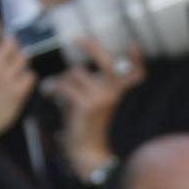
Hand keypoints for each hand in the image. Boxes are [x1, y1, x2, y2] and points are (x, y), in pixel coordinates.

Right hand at [0, 24, 35, 135]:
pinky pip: (30, 75)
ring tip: (14, 66)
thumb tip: (3, 36)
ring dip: (20, 60)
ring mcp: (4, 78)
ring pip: (23, 57)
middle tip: (11, 46)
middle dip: (12, 43)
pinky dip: (27, 76)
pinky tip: (20, 81)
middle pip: (11, 43)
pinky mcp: (16, 92)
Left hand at [41, 39, 142, 180]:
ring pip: (75, 73)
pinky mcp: (86, 105)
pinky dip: (53, 89)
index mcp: (118, 94)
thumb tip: (76, 70)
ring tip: (58, 92)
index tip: (135, 46)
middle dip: (92, 47)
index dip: (137, 61)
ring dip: (62, 80)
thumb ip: (92, 86)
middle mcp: (114, 94)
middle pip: (109, 64)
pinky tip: (51, 97)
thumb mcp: (93, 102)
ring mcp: (102, 99)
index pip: (134, 75)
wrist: (87, 150)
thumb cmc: (86, 124)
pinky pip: (65, 85)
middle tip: (77, 38)